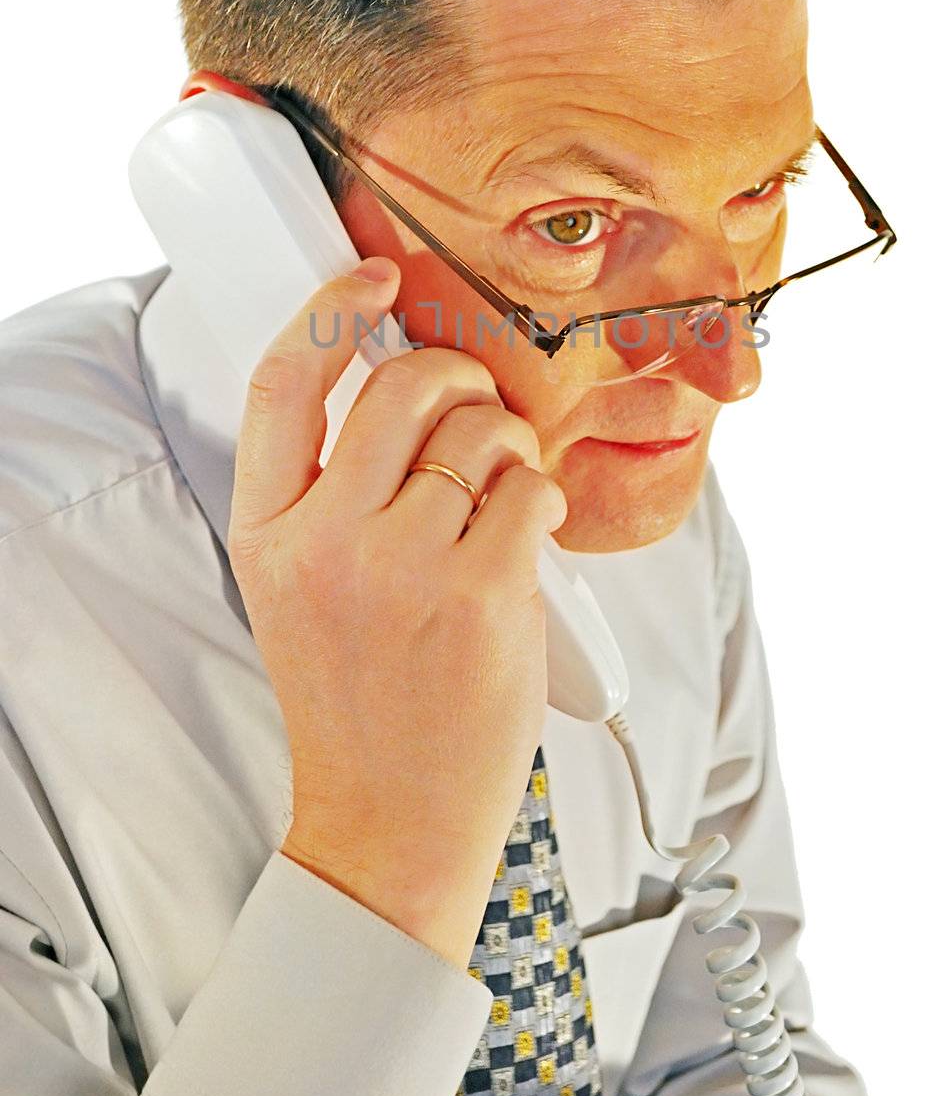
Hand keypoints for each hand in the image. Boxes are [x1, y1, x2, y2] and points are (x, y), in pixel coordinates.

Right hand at [226, 258, 566, 969]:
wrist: (389, 820)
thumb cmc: (356, 700)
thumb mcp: (300, 588)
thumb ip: (329, 492)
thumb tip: (399, 384)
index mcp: (268, 534)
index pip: (281, 386)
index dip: (329, 312)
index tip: (371, 276)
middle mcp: (326, 543)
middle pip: (401, 387)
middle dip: (455, 379)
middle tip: (470, 411)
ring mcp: (404, 569)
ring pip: (481, 432)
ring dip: (507, 450)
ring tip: (496, 503)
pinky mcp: (481, 595)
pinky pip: (531, 488)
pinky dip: (540, 500)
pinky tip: (521, 541)